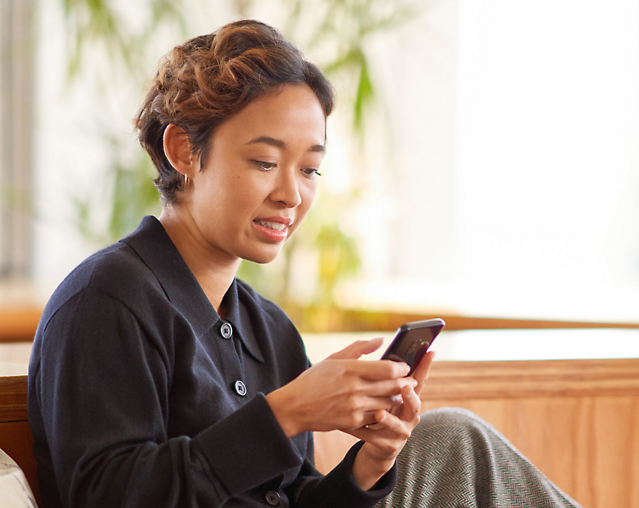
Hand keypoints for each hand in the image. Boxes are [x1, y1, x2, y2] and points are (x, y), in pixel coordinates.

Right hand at [265, 339, 414, 437]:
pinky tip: (387, 407)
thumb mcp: (333, 359)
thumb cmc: (314, 380)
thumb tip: (381, 340)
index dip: (401, 368)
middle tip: (411, 380)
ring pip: (387, 403)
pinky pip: (377, 417)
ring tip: (401, 393)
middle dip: (405, 383)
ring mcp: (353, 407)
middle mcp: (353, 388)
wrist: (294, 407)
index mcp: (349, 369)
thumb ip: (359, 348)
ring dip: (397, 398)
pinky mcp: (352, 423)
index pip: (387, 368)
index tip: (405, 366)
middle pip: (391, 386)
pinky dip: (385, 411)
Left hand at [349, 350, 435, 489]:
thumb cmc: (375, 405)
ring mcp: (401, 431)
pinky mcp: (389, 445)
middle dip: (410, 395)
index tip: (430, 351)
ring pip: (398, 425)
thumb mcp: (377, 386)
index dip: (425, 366)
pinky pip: (378, 440)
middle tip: (404, 386)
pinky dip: (367, 434)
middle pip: (414, 403)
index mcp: (407, 397)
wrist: (371, 440)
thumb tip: (381, 340)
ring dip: (389, 419)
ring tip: (379, 413)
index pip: (419, 378)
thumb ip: (379, 367)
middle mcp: (409, 414)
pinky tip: (356, 428)